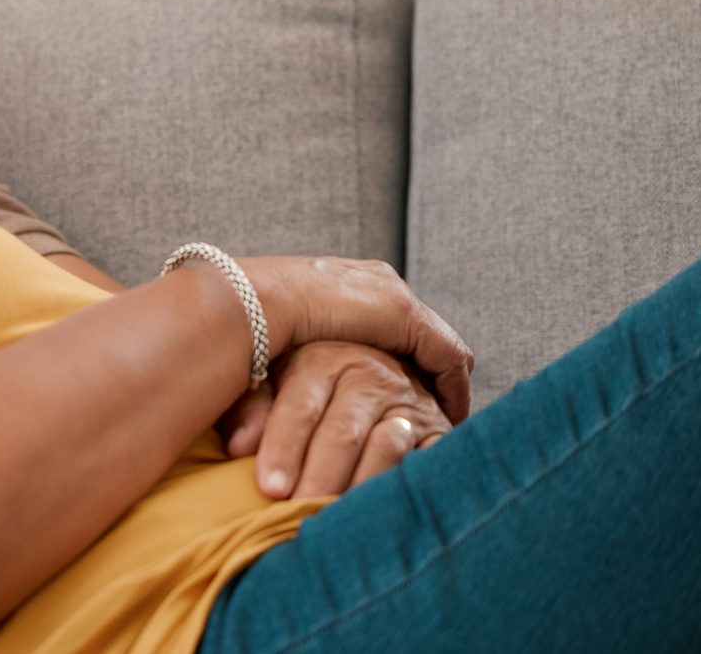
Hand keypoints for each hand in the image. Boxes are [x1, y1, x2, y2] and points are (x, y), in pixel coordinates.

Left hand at [219, 341, 451, 498]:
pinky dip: (409, 485)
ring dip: (362, 486)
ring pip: (387, 446)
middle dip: (321, 477)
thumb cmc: (308, 387)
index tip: (270, 489)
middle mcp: (368, 375)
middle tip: (302, 514)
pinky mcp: (439, 429)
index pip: (300, 407)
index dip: (285, 448)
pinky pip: (431, 460)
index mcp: (321, 361)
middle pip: (343, 431)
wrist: (381, 368)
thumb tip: (238, 447)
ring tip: (340, 523)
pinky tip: (386, 512)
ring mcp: (408, 402)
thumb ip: (251, 410)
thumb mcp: (273, 382)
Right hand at [241, 254, 473, 423]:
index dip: (398, 358)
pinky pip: (447, 358)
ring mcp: (393, 296)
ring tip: (440, 419)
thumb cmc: (249, 328)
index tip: (399, 391)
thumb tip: (275, 412)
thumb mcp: (276, 348)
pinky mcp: (406, 315)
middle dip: (426, 370)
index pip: (387, 319)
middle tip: (427, 408)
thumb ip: (291, 368)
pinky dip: (451, 389)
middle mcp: (376, 281)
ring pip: (438, 346)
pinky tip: (444, 418)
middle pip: (420, 329)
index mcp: (344, 282)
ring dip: (443, 384)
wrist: (253, 301)